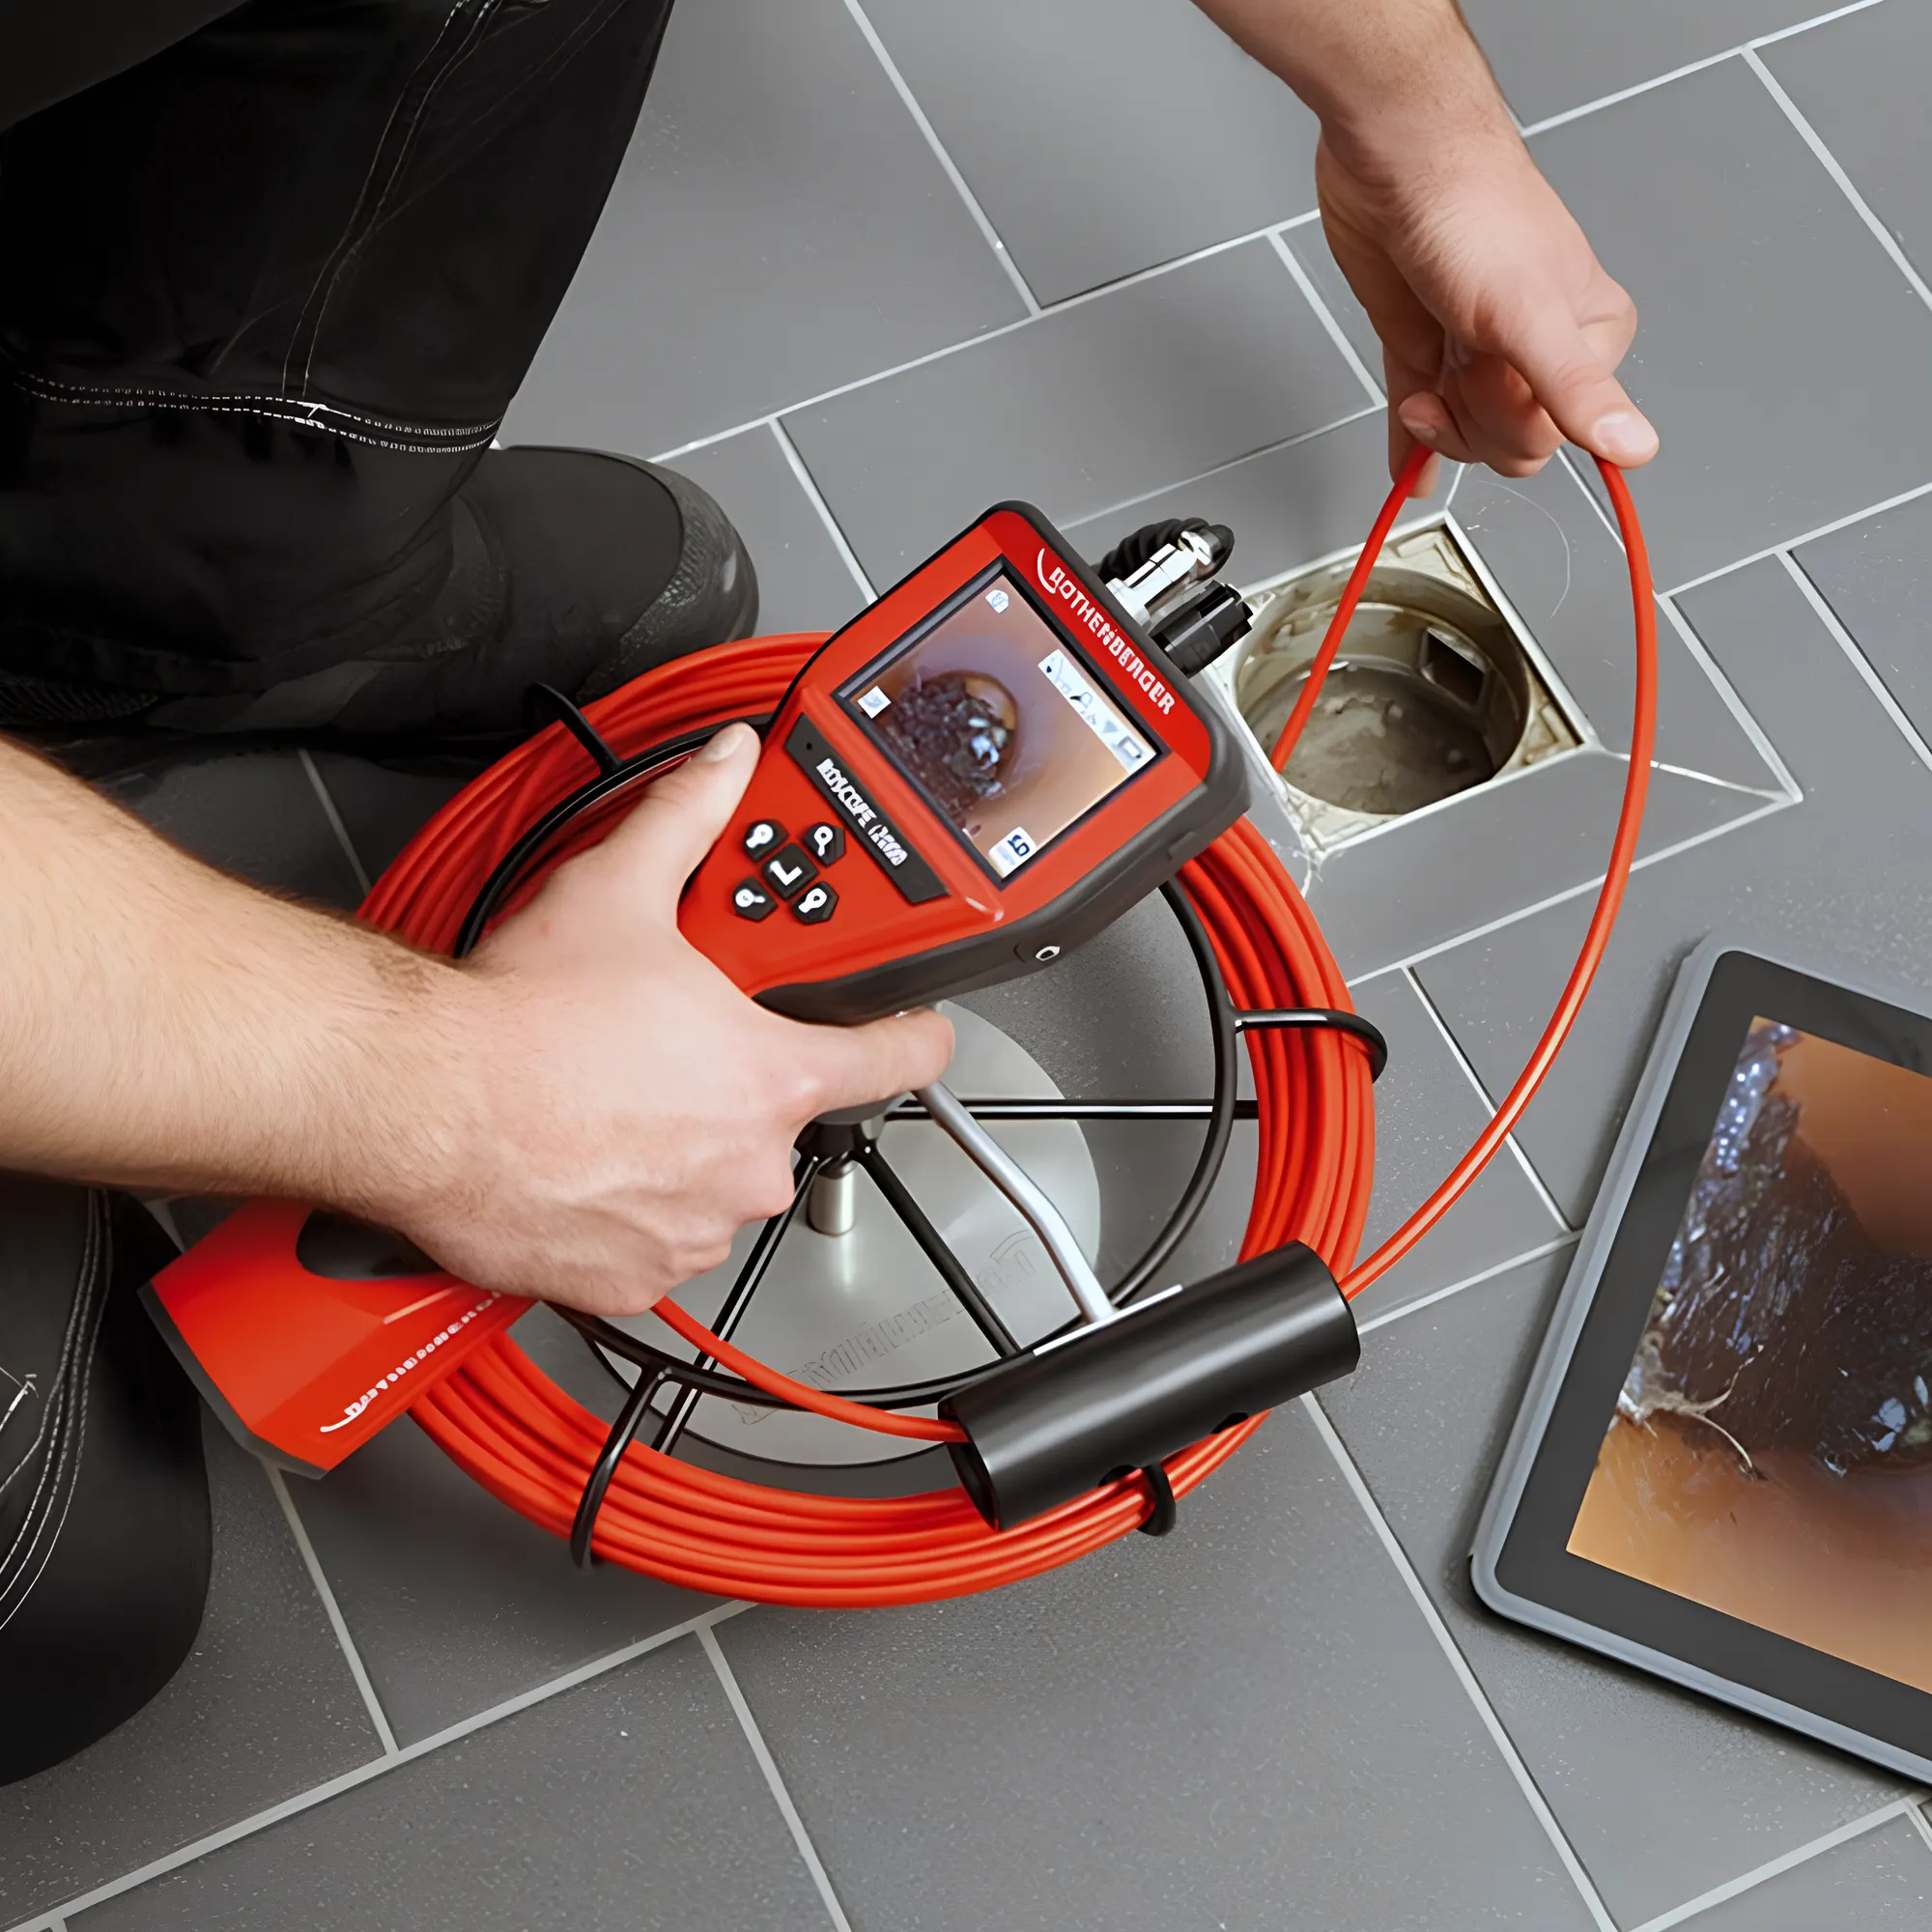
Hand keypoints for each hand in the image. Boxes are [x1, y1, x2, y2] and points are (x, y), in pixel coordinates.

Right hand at [394, 723, 953, 1315]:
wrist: (424, 1101)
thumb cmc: (520, 1020)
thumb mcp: (621, 888)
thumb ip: (689, 818)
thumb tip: (726, 765)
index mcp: (772, 1077)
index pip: (899, 1058)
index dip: (912, 1034)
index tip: (914, 1028)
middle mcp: (748, 1165)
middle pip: (781, 1115)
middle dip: (736, 1082)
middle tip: (671, 1046)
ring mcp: (693, 1229)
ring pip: (714, 1181)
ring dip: (679, 1146)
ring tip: (610, 1096)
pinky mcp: (630, 1280)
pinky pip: (655, 1240)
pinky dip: (627, 1206)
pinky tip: (581, 1152)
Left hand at [1316, 120, 1658, 484]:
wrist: (1398, 162)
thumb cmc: (1474, 212)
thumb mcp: (1531, 315)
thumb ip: (1576, 390)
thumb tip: (1634, 446)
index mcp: (1588, 335)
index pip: (1552, 436)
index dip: (1508, 417)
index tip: (1492, 372)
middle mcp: (1536, 345)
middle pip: (1507, 442)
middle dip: (1471, 417)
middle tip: (1460, 356)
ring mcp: (1479, 349)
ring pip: (1464, 434)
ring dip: (1436, 425)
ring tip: (1428, 372)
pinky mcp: (1426, 346)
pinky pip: (1422, 415)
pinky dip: (1413, 446)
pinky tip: (1408, 467)